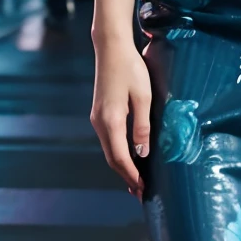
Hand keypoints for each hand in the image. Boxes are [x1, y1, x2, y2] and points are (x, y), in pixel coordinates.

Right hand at [90, 37, 152, 197]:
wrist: (111, 48)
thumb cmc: (131, 69)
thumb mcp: (143, 97)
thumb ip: (142, 126)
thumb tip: (141, 153)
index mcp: (110, 121)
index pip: (119, 157)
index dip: (131, 175)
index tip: (143, 189)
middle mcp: (99, 123)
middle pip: (111, 158)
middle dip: (126, 176)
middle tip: (141, 192)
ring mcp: (97, 118)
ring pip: (108, 150)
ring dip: (122, 166)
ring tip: (136, 180)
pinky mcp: (99, 113)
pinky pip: (108, 141)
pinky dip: (118, 154)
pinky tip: (129, 158)